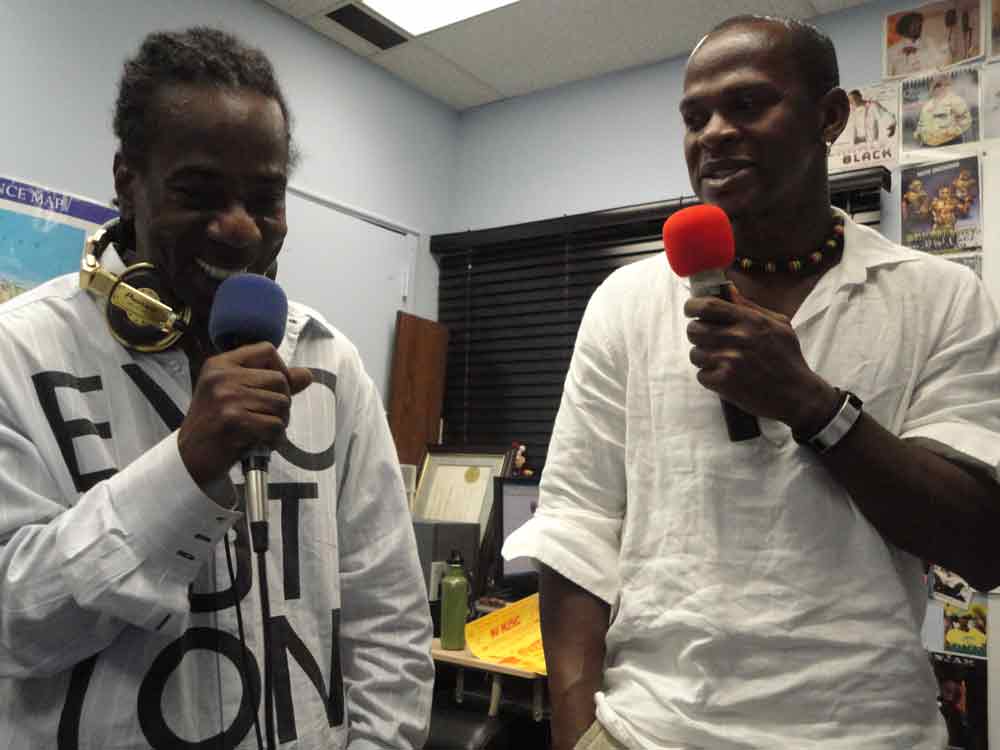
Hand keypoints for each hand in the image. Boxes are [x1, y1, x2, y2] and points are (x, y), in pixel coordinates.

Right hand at [178, 342, 312, 486]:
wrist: (189, 458)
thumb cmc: (213, 425)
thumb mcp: (234, 394)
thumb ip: (269, 382)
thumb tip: (306, 375)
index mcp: (220, 365)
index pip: (266, 350)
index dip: (280, 368)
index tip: (274, 388)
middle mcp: (222, 377)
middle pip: (280, 380)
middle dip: (282, 403)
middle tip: (266, 418)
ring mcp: (227, 398)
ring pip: (281, 404)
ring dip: (279, 423)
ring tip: (261, 431)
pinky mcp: (234, 421)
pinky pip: (275, 426)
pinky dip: (274, 439)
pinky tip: (259, 442)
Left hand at [683, 287, 838, 433]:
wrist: (797, 394)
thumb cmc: (787, 358)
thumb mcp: (779, 325)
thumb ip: (750, 307)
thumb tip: (727, 290)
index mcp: (750, 320)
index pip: (707, 305)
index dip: (692, 306)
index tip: (691, 310)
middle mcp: (737, 338)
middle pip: (694, 329)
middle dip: (696, 334)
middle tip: (708, 339)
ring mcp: (729, 361)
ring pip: (695, 353)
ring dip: (703, 357)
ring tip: (721, 361)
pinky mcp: (723, 382)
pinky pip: (701, 375)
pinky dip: (710, 377)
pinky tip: (726, 376)